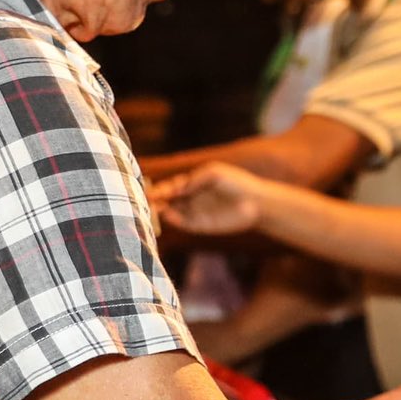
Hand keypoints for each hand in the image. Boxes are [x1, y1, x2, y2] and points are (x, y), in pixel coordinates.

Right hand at [153, 162, 267, 236]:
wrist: (256, 203)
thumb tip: (175, 188)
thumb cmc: (237, 183)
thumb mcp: (213, 174)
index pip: (170, 186)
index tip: (148, 188)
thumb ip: (193, 180)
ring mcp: (194, 212)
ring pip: (171, 212)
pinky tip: (167, 214)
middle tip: (144, 199)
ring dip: (160, 210)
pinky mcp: (200, 225)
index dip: (159, 187)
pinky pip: (182, 223)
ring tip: (151, 207)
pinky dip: (173, 219)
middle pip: (166, 200)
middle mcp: (190, 198)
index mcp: (193, 183)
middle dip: (155, 200)